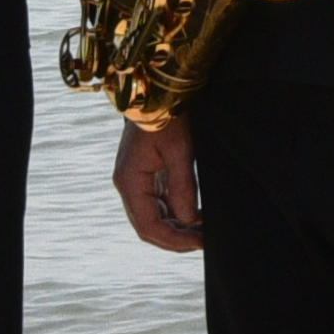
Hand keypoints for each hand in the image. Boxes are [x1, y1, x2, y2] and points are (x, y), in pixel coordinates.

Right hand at [112, 118, 207, 253]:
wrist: (157, 90)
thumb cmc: (167, 115)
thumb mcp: (180, 151)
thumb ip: (183, 188)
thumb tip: (190, 221)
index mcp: (130, 181)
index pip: (148, 226)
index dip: (174, 240)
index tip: (200, 243)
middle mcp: (128, 185)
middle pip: (148, 226)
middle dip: (176, 238)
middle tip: (205, 241)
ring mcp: (136, 180)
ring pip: (153, 217)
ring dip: (176, 228)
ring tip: (203, 232)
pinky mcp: (146, 174)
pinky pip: (158, 203)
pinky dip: (175, 213)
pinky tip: (196, 216)